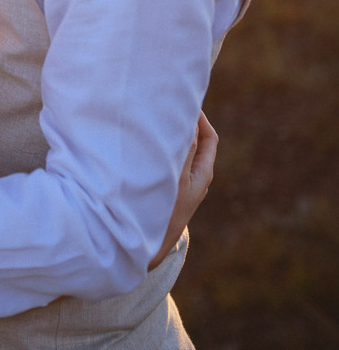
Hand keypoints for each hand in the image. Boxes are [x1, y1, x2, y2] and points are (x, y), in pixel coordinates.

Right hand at [149, 111, 217, 269]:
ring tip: (152, 121)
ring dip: (168, 137)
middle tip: (164, 107)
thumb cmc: (165, 211)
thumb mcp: (177, 175)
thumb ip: (184, 148)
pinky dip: (158, 150)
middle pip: (193, 142)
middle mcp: (194, 178)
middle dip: (181, 124)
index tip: (183, 101)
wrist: (148, 248)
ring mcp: (179, 185)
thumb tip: (189, 119)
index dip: (199, 117)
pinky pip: (166, 162)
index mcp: (203, 172)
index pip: (208, 136)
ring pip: (178, 152)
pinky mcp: (165, 190)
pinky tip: (142, 145)